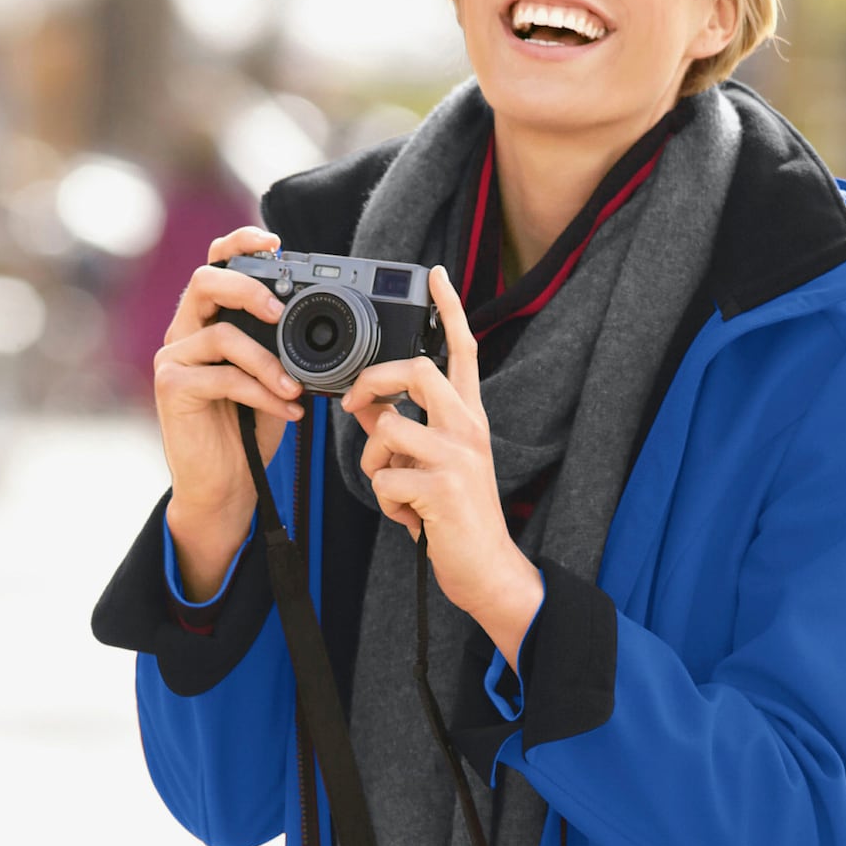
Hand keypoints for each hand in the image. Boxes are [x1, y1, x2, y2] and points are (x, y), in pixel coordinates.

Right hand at [153, 225, 305, 521]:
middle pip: (205, 281)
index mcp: (209, 321)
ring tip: (295, 390)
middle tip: (279, 311)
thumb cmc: (250, 430)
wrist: (226, 486)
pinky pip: (222, 376)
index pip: (216, 266)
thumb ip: (285, 349)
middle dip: (247, 288)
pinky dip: (260, 392)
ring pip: (221, 335)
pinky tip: (288, 412)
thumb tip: (330, 327)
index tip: (274, 241)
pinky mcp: (172, 387)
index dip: (239, 244)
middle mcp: (185, 332)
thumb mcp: (276, 380)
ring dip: (267, 361)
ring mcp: (172, 358)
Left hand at [339, 264, 539, 634]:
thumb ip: (408, 431)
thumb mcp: (437, 466)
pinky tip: (410, 519)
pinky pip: (384, 479)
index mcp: (470, 418)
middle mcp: (469, 428)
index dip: (449, 309)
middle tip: (356, 408)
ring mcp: (458, 457)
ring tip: (398, 492)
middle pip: (415, 370)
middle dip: (372, 384)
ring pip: (387, 429)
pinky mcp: (442, 488)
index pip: (463, 350)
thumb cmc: (459, 520)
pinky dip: (386, 504)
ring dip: (374, 464)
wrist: (489, 571)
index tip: (435, 274)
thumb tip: (369, 408)